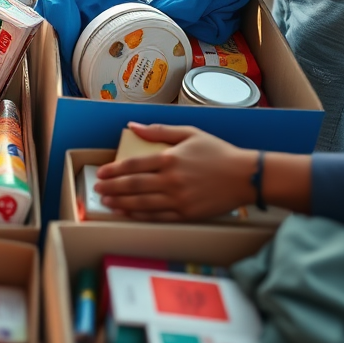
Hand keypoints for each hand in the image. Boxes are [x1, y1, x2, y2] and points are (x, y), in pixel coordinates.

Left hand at [93, 123, 257, 221]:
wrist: (246, 176)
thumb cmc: (218, 152)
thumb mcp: (189, 133)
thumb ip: (159, 131)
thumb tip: (132, 126)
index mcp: (170, 158)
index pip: (133, 165)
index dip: (114, 170)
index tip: (101, 173)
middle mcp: (171, 180)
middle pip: (133, 185)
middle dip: (112, 188)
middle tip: (97, 189)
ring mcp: (178, 198)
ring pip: (142, 203)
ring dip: (121, 203)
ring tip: (106, 202)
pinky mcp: (186, 213)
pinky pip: (157, 216)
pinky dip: (139, 216)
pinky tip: (127, 213)